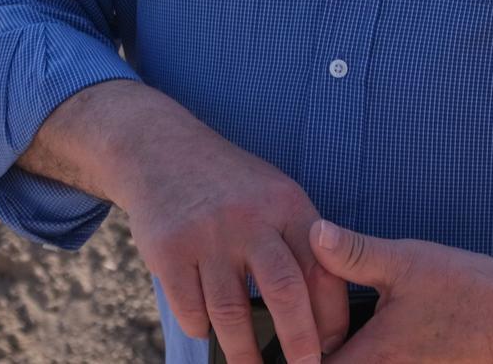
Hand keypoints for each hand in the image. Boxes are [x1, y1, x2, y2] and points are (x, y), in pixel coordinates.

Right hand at [115, 133, 350, 363]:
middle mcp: (249, 217)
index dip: (331, 318)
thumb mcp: (274, 196)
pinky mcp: (168, 249)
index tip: (332, 348)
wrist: (160, 149)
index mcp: (286, 204)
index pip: (321, 270)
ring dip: (244, 354)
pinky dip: (201, 328)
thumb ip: (301, 244)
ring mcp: (206, 233)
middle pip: (284, 291)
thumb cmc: (230, 186)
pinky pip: (190, 308)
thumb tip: (325, 320)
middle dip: (299, 343)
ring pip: (231, 312)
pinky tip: (208, 329)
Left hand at [307, 219, 492, 363]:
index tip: (289, 335)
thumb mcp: (406, 262)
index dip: (295, 352)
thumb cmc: (472, 294)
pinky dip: (380, 362)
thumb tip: (312, 232)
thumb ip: (353, 252)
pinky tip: (388, 346)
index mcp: (371, 361)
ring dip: (351, 359)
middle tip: (312, 337)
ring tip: (346, 342)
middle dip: (322, 356)